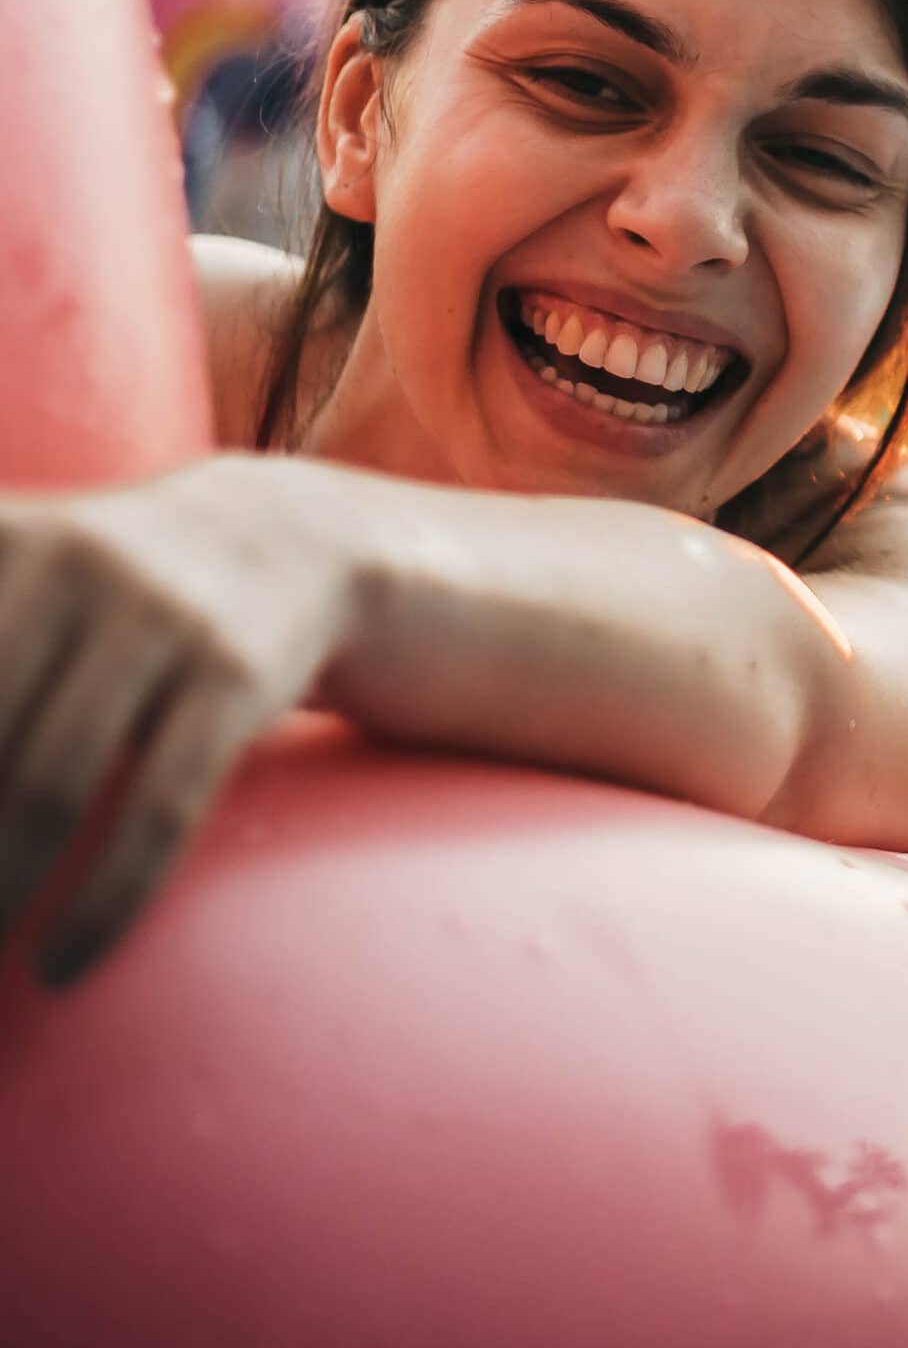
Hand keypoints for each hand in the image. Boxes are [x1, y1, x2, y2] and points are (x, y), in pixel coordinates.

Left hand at [0, 455, 358, 985]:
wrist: (283, 538)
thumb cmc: (105, 582)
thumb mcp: (12, 559)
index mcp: (1, 538)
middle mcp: (74, 562)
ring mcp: (162, 614)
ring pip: (48, 785)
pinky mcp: (233, 673)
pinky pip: (158, 811)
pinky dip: (101, 904)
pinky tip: (58, 965)